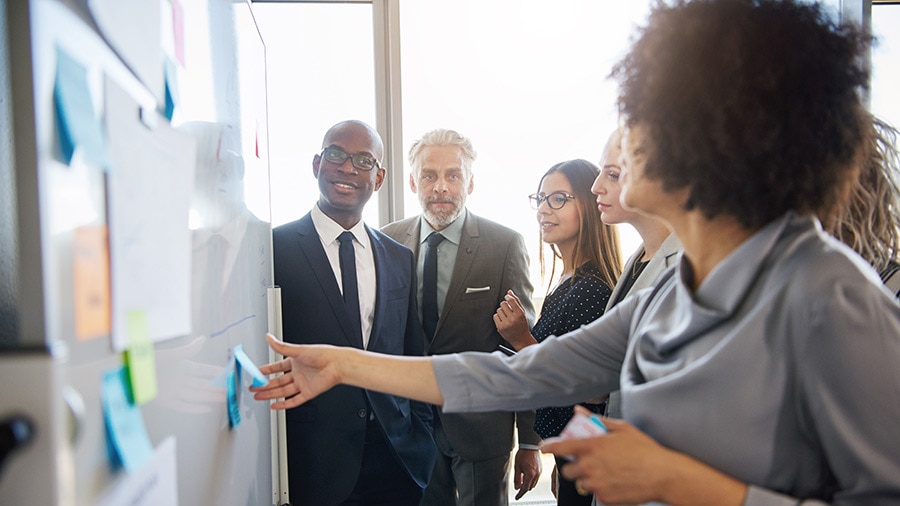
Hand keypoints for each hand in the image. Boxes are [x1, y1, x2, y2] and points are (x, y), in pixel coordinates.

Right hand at [249, 333, 342, 409]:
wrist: (337, 365)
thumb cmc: (322, 354)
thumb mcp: (298, 350)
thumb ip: (281, 347)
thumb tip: (269, 337)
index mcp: (295, 361)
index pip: (277, 367)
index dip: (266, 371)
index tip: (256, 373)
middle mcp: (298, 373)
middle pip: (277, 381)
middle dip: (264, 385)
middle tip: (253, 388)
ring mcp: (303, 384)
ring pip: (282, 391)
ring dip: (270, 394)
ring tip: (258, 397)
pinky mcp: (308, 393)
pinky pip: (294, 400)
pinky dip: (284, 404)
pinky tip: (274, 405)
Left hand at [493, 290, 537, 349]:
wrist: (521, 339)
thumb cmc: (522, 324)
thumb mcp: (522, 312)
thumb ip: (516, 301)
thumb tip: (509, 291)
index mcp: (520, 314)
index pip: (511, 300)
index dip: (507, 297)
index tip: (507, 297)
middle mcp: (513, 318)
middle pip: (503, 304)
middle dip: (504, 305)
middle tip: (508, 310)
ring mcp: (506, 323)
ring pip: (498, 310)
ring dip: (501, 311)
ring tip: (506, 316)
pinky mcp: (500, 327)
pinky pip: (495, 316)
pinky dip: (498, 317)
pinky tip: (503, 320)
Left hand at [512, 448, 541, 499]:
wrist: (530, 445)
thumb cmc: (523, 454)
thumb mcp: (517, 467)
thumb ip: (517, 478)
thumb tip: (516, 487)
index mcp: (530, 474)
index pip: (525, 488)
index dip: (520, 494)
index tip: (517, 497)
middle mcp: (536, 474)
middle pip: (529, 487)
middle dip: (523, 488)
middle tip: (518, 485)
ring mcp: (539, 472)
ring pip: (533, 483)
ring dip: (528, 483)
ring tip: (521, 478)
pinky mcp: (541, 469)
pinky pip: (536, 478)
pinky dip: (531, 479)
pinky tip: (526, 474)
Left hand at [540, 407, 746, 505]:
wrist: (663, 474)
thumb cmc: (645, 450)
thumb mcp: (622, 428)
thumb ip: (597, 420)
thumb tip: (580, 411)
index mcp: (591, 446)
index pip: (561, 447)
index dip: (549, 447)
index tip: (544, 448)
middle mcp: (590, 466)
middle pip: (568, 471)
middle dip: (574, 467)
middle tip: (588, 463)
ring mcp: (596, 484)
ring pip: (581, 484)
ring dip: (588, 479)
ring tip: (608, 473)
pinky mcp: (604, 498)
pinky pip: (596, 494)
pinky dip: (602, 489)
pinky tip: (617, 482)